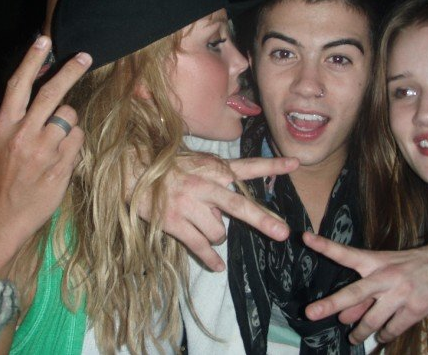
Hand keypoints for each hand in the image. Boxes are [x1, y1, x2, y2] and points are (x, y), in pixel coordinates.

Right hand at [0, 36, 90, 276]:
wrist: (3, 216)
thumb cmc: (5, 175)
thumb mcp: (2, 142)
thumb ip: (21, 118)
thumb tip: (46, 93)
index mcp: (4, 126)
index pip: (19, 86)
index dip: (31, 60)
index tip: (43, 39)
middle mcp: (23, 135)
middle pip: (52, 94)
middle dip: (71, 71)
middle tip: (85, 56)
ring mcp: (44, 151)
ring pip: (70, 117)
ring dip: (70, 123)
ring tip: (56, 140)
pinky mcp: (61, 166)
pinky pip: (78, 140)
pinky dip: (74, 143)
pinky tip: (61, 157)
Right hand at [137, 155, 298, 271]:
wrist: (131, 171)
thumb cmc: (166, 166)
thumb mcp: (195, 162)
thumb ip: (216, 177)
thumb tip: (229, 204)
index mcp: (213, 168)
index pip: (248, 166)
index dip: (272, 164)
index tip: (295, 163)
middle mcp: (205, 186)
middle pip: (239, 205)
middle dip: (262, 220)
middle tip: (282, 233)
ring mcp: (189, 205)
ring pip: (218, 232)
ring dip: (217, 235)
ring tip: (205, 227)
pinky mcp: (175, 223)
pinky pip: (199, 246)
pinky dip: (210, 258)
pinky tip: (216, 266)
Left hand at [302, 228, 427, 344]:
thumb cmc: (412, 266)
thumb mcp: (386, 271)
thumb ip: (365, 293)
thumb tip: (344, 316)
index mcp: (375, 261)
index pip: (345, 253)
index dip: (325, 246)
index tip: (305, 238)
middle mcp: (385, 276)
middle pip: (354, 293)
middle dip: (330, 304)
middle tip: (310, 313)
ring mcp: (401, 292)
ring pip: (372, 319)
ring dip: (360, 332)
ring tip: (353, 338)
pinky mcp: (416, 308)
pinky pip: (392, 328)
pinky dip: (384, 335)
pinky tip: (381, 337)